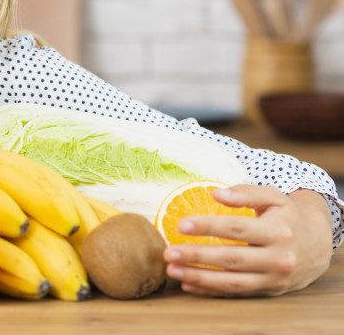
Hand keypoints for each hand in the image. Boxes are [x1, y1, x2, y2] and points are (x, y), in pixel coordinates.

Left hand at [163, 185, 332, 296]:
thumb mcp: (273, 197)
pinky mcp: (267, 290)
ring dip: (199, 277)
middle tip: (168, 252)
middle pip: (232, 258)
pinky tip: (187, 284)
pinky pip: (235, 293)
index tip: (181, 224)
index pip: (237, 229)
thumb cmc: (287, 216)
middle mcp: (277, 258)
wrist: (316, 245)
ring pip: (232, 282)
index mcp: (278, 231)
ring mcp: (273, 278)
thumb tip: (216, 193)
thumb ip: (246, 192)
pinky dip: (210, 291)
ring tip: (171, 270)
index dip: (208, 226)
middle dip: (197, 256)